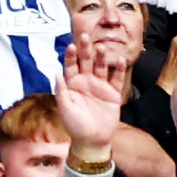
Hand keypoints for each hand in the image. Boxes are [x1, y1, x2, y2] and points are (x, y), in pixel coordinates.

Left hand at [53, 28, 128, 156]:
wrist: (92, 140)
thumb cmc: (75, 125)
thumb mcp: (65, 108)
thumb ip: (61, 91)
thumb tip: (57, 73)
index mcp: (72, 83)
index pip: (71, 65)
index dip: (71, 55)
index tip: (71, 46)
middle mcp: (86, 82)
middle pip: (86, 61)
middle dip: (85, 49)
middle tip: (86, 36)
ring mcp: (100, 86)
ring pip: (101, 67)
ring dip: (101, 57)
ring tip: (101, 47)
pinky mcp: (113, 94)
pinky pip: (116, 79)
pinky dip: (118, 70)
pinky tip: (119, 60)